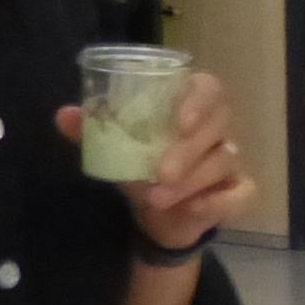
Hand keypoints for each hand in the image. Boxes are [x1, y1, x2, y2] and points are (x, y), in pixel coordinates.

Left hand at [55, 71, 251, 253]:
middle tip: (160, 173)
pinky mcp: (238, 192)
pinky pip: (241, 194)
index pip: (207, 88)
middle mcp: (216, 129)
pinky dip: (218, 202)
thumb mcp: (117, 150)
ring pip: (223, 161)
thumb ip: (93, 132)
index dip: (198, 101)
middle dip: (187, 150)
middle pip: (218, 125)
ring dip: (191, 181)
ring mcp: (230, 160)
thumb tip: (64, 115)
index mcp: (190, 106)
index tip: (179, 122)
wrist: (156, 215)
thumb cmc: (141, 168)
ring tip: (157, 198)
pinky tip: (193, 209)